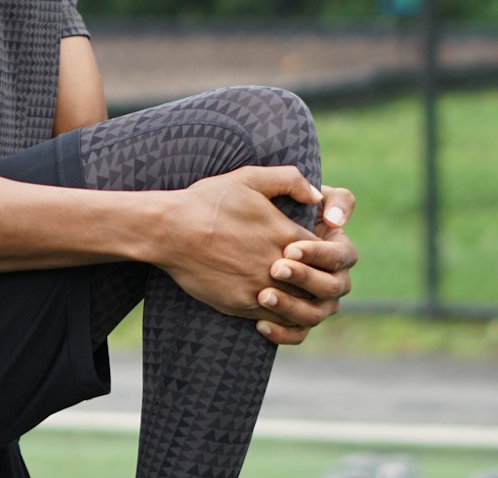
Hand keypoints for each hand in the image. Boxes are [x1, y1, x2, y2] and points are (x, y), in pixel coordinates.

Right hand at [151, 166, 321, 324]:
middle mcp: (278, 264)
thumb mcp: (249, 178)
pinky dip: (280, 317)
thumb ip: (290, 180)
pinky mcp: (240, 304)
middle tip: (314, 277)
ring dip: (303, 303)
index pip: (327, 253)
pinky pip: (273, 319)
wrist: (170, 230)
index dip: (326, 254)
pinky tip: (273, 306)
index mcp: (285, 234)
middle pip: (318, 284)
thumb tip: (317, 195)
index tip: (316, 251)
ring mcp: (260, 287)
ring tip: (297, 295)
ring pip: (299, 307)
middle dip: (320, 281)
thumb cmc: (207, 201)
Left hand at [255, 185, 357, 345]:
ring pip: (315, 314)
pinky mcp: (296, 319)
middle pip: (332, 287)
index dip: (320, 254)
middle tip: (275, 269)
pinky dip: (282, 333)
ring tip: (264, 297)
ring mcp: (316, 302)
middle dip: (305, 278)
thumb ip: (308, 188)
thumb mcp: (280, 189)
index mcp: (338, 249)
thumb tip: (334, 219)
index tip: (290, 247)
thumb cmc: (264, 208)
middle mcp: (333, 278)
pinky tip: (259, 324)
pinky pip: (297, 334)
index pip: (342, 256)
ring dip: (292, 308)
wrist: (234, 234)